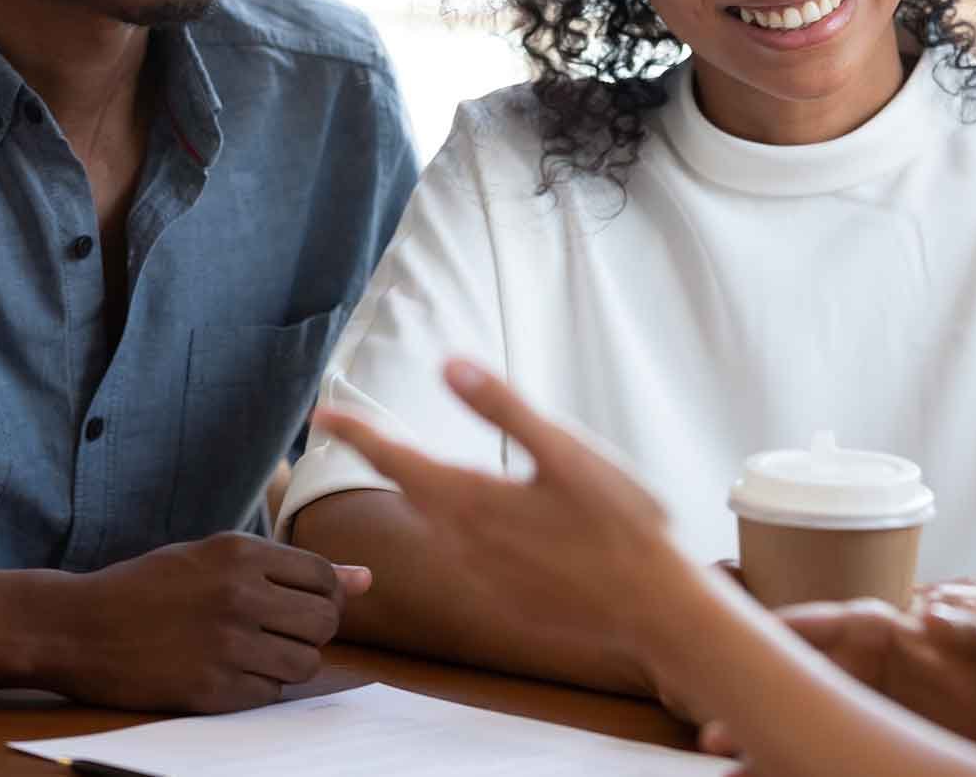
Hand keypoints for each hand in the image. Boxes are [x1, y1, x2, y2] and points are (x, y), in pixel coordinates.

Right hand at [44, 531, 368, 711]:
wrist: (77, 626)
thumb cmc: (152, 587)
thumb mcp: (216, 558)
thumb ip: (292, 567)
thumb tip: (366, 579)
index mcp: (241, 553)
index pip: (325, 578)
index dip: (324, 596)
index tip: (301, 604)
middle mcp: (239, 596)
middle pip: (325, 622)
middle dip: (313, 631)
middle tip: (280, 632)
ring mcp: (225, 645)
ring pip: (305, 663)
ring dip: (290, 663)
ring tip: (256, 653)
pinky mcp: (210, 689)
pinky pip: (269, 696)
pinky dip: (258, 689)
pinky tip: (228, 673)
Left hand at [311, 359, 686, 652]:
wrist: (654, 610)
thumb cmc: (618, 524)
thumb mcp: (566, 452)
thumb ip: (503, 408)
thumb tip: (448, 365)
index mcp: (471, 501)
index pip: (393, 460)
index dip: (356, 433)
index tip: (321, 415)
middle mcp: (461, 545)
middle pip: (412, 493)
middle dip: (389, 461)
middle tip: (365, 434)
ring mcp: (479, 579)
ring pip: (440, 527)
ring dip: (430, 498)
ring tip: (429, 471)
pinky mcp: (502, 601)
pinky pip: (469, 558)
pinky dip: (467, 533)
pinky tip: (500, 525)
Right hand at [701, 599, 975, 767]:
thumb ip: (966, 632)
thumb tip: (936, 615)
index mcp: (876, 630)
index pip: (826, 621)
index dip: (791, 625)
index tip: (755, 630)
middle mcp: (850, 664)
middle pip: (793, 669)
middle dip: (755, 685)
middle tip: (722, 705)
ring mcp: (846, 706)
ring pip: (789, 714)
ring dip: (752, 730)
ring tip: (720, 749)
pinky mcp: (848, 741)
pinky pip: (804, 751)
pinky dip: (773, 763)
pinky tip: (743, 776)